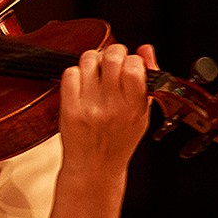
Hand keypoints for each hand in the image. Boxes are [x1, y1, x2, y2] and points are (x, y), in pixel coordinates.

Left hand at [58, 42, 156, 179]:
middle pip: (112, 56)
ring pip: (88, 60)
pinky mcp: (70, 109)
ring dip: (93, 61)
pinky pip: (70, 73)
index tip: (129, 65)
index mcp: (135, 107)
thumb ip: (147, 79)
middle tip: (111, 62)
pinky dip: (76, 73)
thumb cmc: (119, 140)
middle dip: (113, 52)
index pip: (135, 66)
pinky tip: (82, 85)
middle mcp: (113, 107)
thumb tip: (146, 49)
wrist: (94, 168)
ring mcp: (90, 107)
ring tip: (96, 74)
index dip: (132, 59)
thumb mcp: (142, 113)